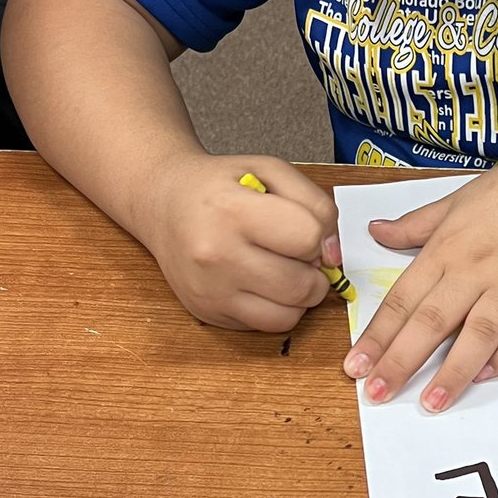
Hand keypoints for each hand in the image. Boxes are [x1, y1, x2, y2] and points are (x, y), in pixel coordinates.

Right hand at [145, 153, 340, 331]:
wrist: (164, 203)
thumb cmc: (222, 185)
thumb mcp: (272, 171)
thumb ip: (317, 205)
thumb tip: (333, 255)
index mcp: (233, 210)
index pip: (308, 238)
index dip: (320, 235)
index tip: (308, 229)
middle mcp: (216, 255)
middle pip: (302, 285)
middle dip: (314, 270)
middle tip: (297, 252)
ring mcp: (210, 291)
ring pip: (290, 315)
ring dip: (300, 294)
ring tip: (283, 268)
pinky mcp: (209, 314)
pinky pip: (268, 326)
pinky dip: (279, 308)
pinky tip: (265, 283)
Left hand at [343, 146, 497, 412]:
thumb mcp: (459, 198)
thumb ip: (416, 224)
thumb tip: (376, 232)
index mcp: (449, 247)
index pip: (404, 298)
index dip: (377, 335)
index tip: (355, 365)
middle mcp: (478, 270)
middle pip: (432, 321)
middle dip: (401, 361)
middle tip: (376, 393)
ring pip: (478, 334)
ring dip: (452, 372)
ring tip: (431, 402)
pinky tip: (485, 376)